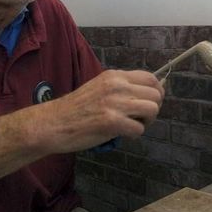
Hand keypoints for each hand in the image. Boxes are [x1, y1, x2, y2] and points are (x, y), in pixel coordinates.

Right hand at [33, 70, 164, 154]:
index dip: (156, 92)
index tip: (149, 103)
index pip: (150, 78)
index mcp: (114, 76)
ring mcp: (115, 103)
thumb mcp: (100, 88)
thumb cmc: (76, 109)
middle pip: (156, 95)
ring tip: (131, 125)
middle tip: (139, 118)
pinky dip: (133, 135)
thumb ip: (122, 88)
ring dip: (146, 122)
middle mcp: (117, 86)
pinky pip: (139, 129)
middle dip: (152, 109)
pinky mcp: (112, 122)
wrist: (54, 123)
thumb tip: (152, 92)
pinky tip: (120, 134)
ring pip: (152, 110)